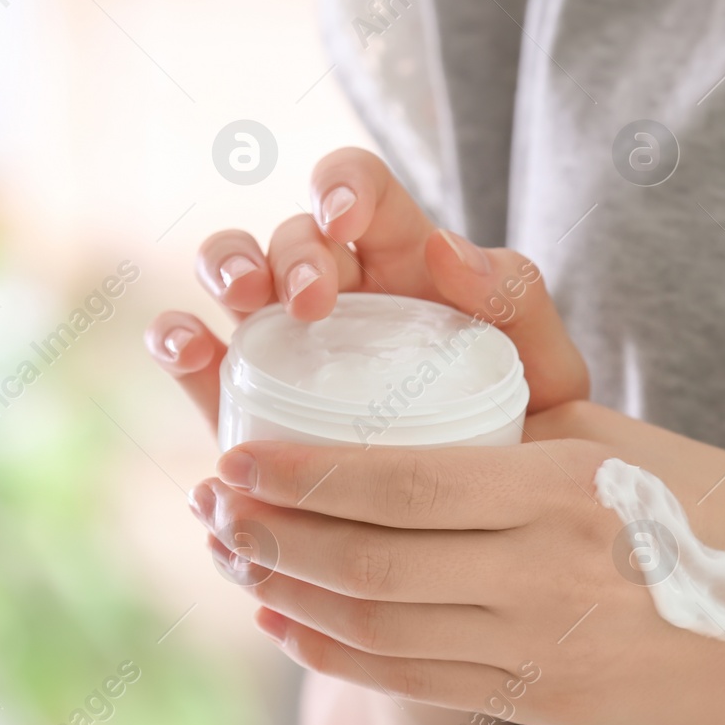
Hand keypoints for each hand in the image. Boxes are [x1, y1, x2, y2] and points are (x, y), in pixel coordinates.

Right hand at [143, 147, 587, 429]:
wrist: (488, 538)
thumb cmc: (525, 436)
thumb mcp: (548, 368)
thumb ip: (518, 299)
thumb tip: (445, 244)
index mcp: (400, 260)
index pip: (359, 188)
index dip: (340, 186)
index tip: (345, 221)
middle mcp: (331, 289)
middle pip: (286, 233)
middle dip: (287, 250)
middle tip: (312, 303)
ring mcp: (278, 341)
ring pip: (226, 272)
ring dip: (224, 270)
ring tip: (245, 304)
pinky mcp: (237, 399)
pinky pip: (191, 353)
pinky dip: (176, 340)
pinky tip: (191, 352)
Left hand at [191, 399, 724, 724]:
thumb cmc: (711, 505)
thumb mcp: (613, 441)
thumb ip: (507, 426)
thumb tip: (393, 407)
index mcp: (559, 489)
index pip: (396, 484)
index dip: (299, 476)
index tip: (232, 454)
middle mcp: (542, 576)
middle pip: (365, 562)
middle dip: (268, 534)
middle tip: (207, 504)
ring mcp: (539, 651)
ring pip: (374, 627)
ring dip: (287, 592)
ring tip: (233, 557)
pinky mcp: (539, 699)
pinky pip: (411, 679)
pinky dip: (334, 655)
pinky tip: (288, 625)